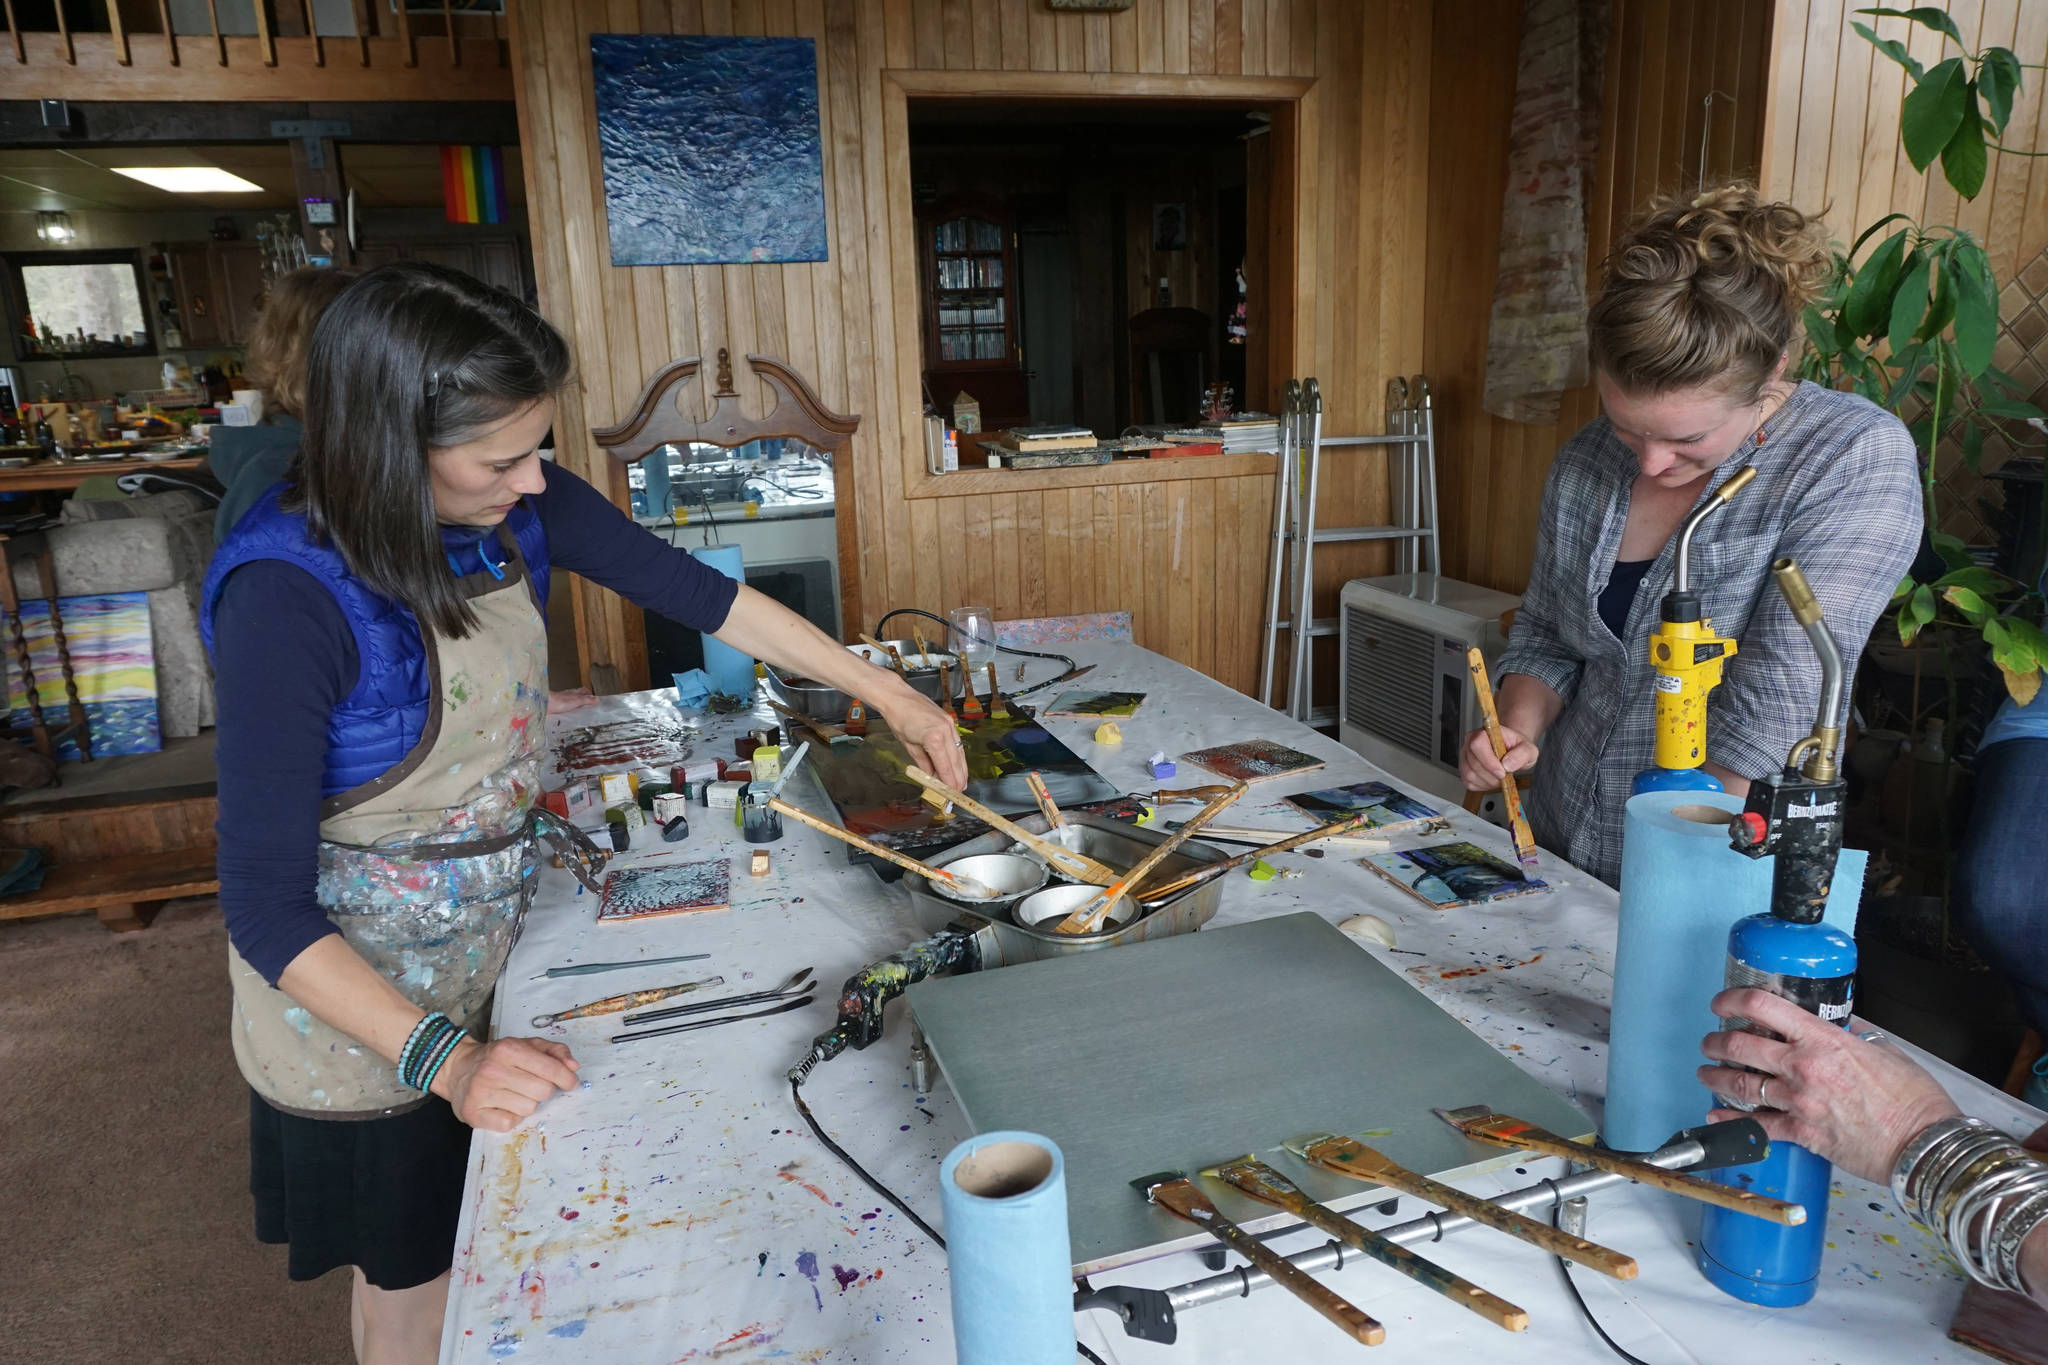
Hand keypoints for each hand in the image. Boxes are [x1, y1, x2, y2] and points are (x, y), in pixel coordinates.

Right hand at [435, 1035, 580, 1132]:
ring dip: (526, 1104)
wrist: (457, 1068)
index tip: (571, 1083)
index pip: (551, 1069)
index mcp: (509, 1049)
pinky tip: (502, 1106)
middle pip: (543, 1092)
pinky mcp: (473, 1113)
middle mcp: (493, 1069)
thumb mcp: (526, 1045)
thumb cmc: (498, 1057)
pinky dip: (510, 1117)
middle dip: (544, 1090)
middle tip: (531, 1085)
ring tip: (512, 1093)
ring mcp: (481, 1092)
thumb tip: (574, 1067)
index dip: (566, 1078)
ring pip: (528, 1109)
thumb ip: (554, 1051)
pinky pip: (508, 1123)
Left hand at [549, 688, 598, 712]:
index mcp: (574, 693)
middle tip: (588, 703)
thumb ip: (586, 700)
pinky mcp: (557, 708)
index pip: (584, 691)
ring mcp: (562, 702)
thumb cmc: (558, 701)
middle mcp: (568, 696)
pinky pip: (564, 708)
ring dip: (575, 705)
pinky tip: (568, 714)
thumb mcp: (577, 700)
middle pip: (577, 695)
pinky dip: (568, 710)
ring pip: (570, 701)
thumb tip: (596, 699)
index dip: (589, 694)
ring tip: (579, 710)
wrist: (545, 705)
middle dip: (582, 699)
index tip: (594, 698)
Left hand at [881, 687, 969, 789]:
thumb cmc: (899, 719)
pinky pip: (957, 742)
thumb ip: (923, 763)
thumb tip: (930, 777)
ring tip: (962, 782)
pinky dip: (958, 755)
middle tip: (959, 791)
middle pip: (956, 760)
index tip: (951, 792)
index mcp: (934, 738)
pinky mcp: (950, 721)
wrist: (898, 697)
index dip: (949, 781)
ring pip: (960, 752)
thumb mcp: (909, 746)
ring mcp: (950, 725)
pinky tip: (959, 764)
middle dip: (958, 777)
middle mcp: (945, 731)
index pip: (945, 766)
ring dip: (961, 768)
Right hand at [1459, 724, 1537, 791]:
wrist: (1512, 751)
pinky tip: (1492, 779)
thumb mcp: (1528, 748)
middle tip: (1506, 775)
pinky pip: (1470, 783)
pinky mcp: (1464, 770)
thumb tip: (1508, 764)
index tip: (1502, 772)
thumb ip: (1522, 754)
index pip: (1477, 745)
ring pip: (1470, 775)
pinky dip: (1484, 786)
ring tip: (1500, 776)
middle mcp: (1470, 743)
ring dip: (1489, 782)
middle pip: (1474, 764)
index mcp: (1483, 733)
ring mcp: (1465, 757)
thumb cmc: (1517, 747)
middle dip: (1492, 775)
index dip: (1488, 761)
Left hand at [1696, 988, 1957, 1184]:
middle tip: (1710, 1042)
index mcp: (1824, 1040)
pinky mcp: (1802, 1134)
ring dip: (1716, 1077)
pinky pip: (1757, 1126)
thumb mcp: (1886, 1051)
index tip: (1721, 1003)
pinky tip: (1717, 1116)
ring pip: (1741, 1085)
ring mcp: (1799, 1101)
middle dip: (1716, 1042)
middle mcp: (1804, 1067)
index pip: (1763, 1007)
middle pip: (1740, 1046)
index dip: (1733, 1000)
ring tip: (1707, 1073)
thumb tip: (1844, 1029)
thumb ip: (1856, 1037)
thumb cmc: (1913, 1100)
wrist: (1924, 1145)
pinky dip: (1732, 1121)